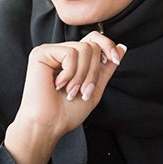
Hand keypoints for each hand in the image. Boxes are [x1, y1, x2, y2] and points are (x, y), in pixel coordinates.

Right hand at [4, 31, 126, 163]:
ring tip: (70, 91)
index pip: (94, 39)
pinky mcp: (41, 53)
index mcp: (72, 60)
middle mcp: (61, 52)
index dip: (107, 45)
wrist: (49, 124)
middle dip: (93, 72)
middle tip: (82, 91)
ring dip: (82, 76)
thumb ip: (107, 67)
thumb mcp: (95, 88)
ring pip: (84, 49)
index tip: (115, 60)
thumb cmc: (67, 112)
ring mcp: (50, 51)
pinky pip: (70, 53)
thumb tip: (121, 48)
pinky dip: (70, 73)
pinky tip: (58, 84)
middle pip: (92, 45)